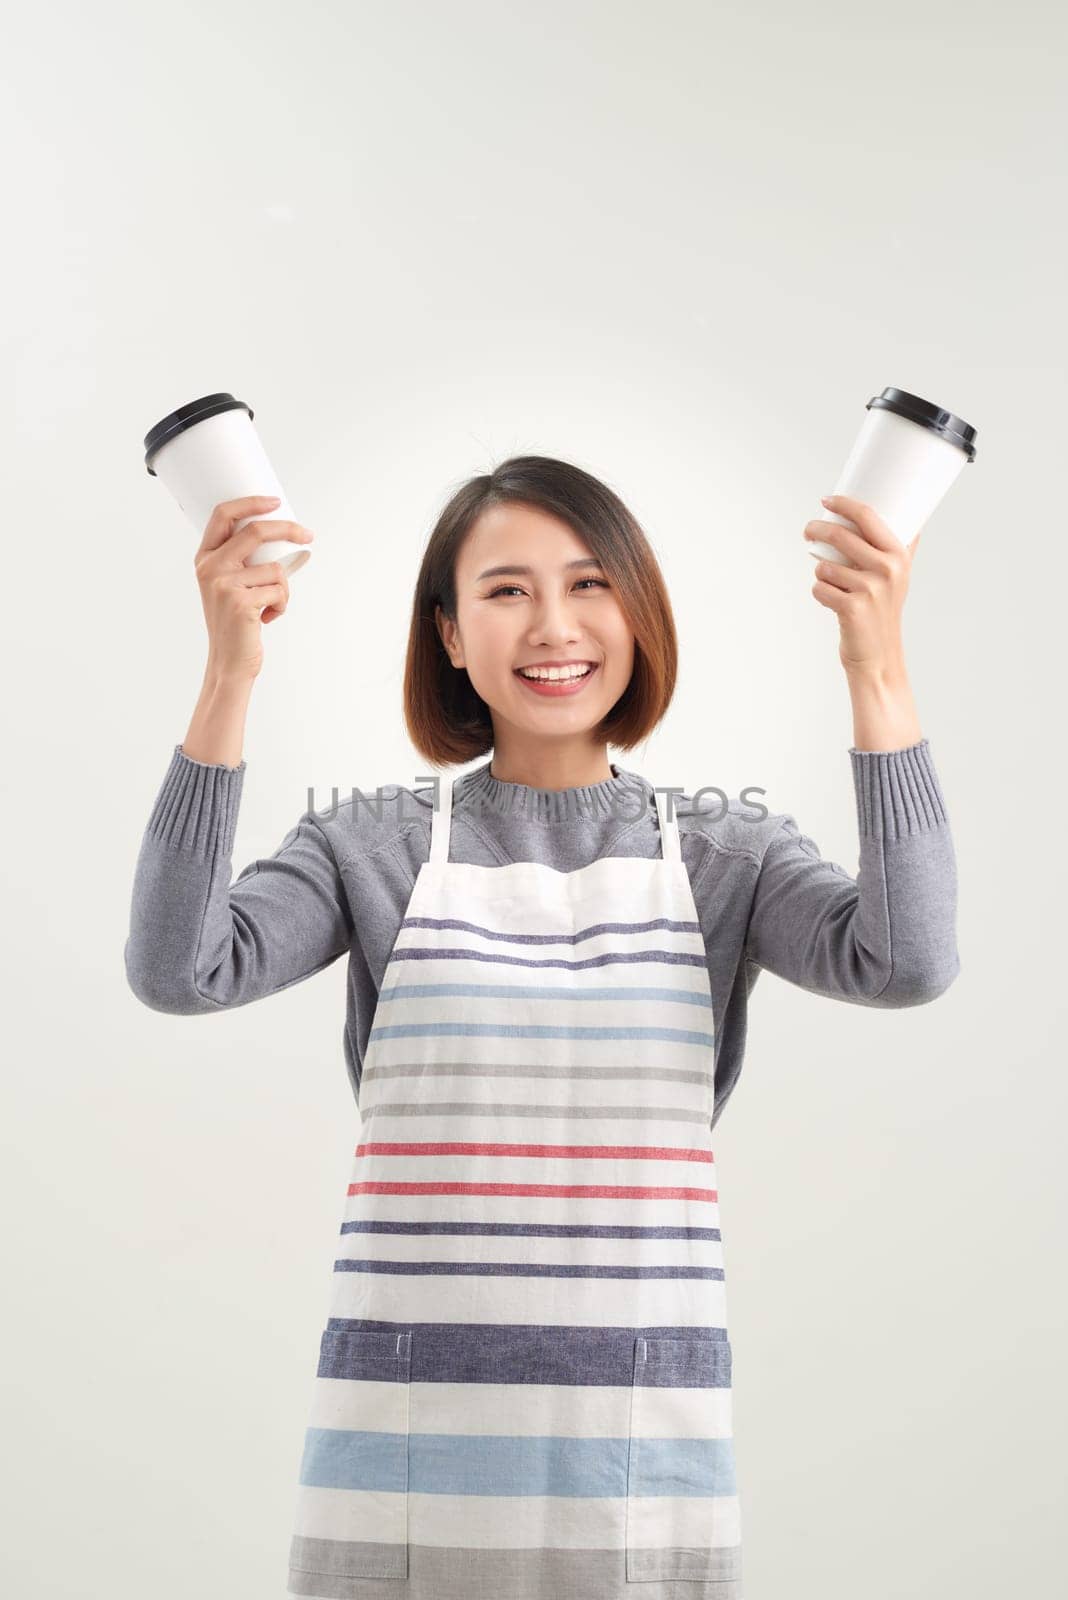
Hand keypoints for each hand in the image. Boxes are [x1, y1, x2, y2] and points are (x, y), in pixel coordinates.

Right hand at [193, 495, 314, 681]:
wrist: (229, 661)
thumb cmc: (236, 622)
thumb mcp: (228, 585)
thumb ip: (241, 560)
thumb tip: (280, 534)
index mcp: (205, 558)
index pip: (223, 515)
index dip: (251, 503)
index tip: (275, 501)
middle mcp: (210, 567)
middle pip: (256, 532)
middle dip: (288, 529)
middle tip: (308, 536)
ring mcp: (223, 584)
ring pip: (275, 568)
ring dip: (283, 589)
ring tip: (269, 606)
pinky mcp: (240, 602)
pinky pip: (279, 590)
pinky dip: (281, 605)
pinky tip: (266, 618)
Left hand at [803, 493, 920, 674]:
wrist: (879, 654)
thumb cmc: (884, 611)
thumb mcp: (901, 577)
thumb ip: (905, 548)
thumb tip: (915, 520)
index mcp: (899, 555)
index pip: (868, 516)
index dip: (844, 504)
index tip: (826, 500)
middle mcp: (888, 569)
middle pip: (841, 535)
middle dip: (817, 529)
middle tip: (808, 531)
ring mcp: (870, 589)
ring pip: (825, 565)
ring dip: (821, 573)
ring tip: (833, 585)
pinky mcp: (851, 607)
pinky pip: (819, 588)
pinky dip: (819, 593)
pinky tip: (832, 602)